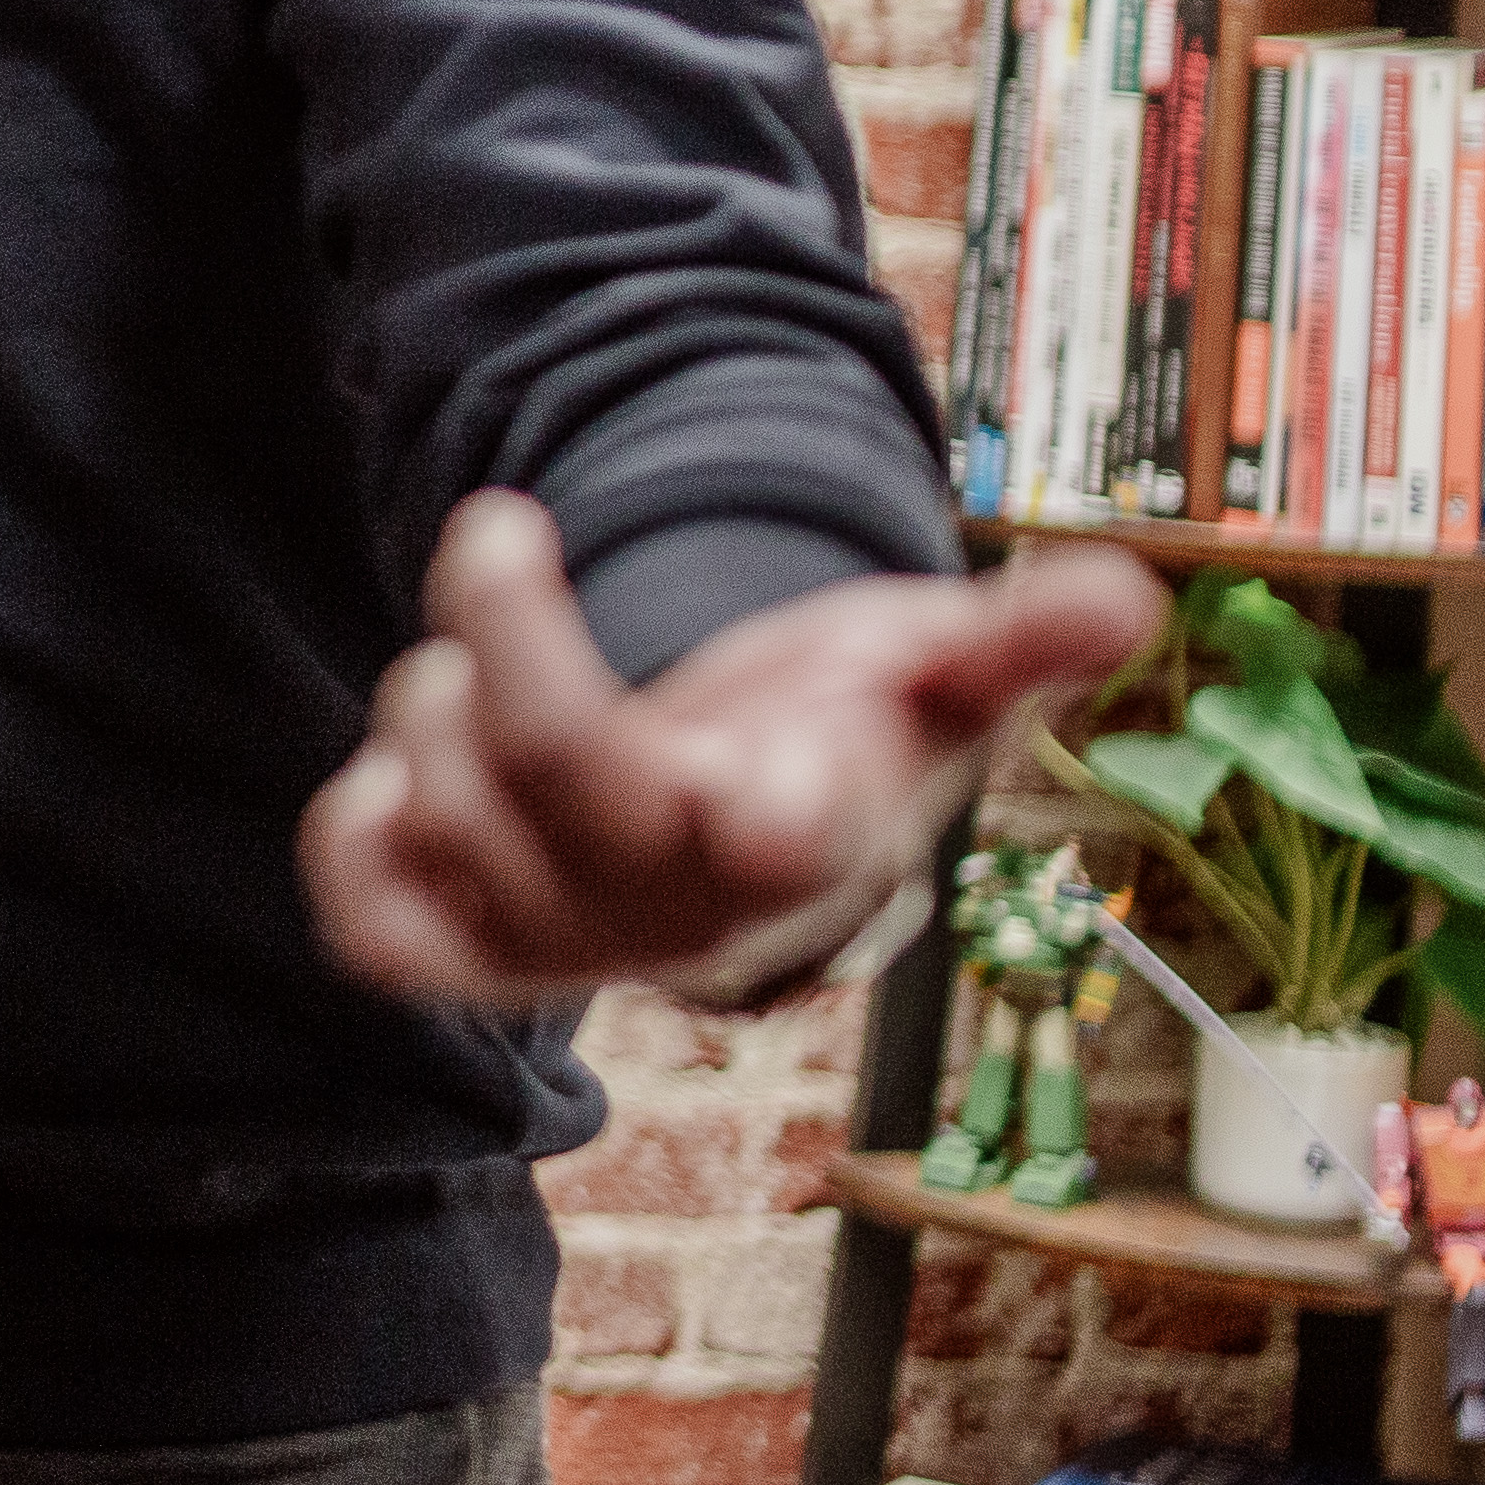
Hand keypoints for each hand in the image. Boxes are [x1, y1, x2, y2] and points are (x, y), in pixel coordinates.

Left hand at [299, 493, 1163, 1007]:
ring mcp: (557, 947)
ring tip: (490, 669)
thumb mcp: (931, 671)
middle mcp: (675, 911)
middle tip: (499, 524)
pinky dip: (353, 824)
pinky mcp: (458, 960)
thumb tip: (1131, 593)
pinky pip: (362, 911)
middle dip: (503, 622)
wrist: (738, 836)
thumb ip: (1020, 637)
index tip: (732, 751)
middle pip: (554, 769)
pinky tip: (405, 768)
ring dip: (434, 699)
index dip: (766, 806)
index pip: (783, 841)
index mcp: (800, 837)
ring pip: (436, 807)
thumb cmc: (841, 732)